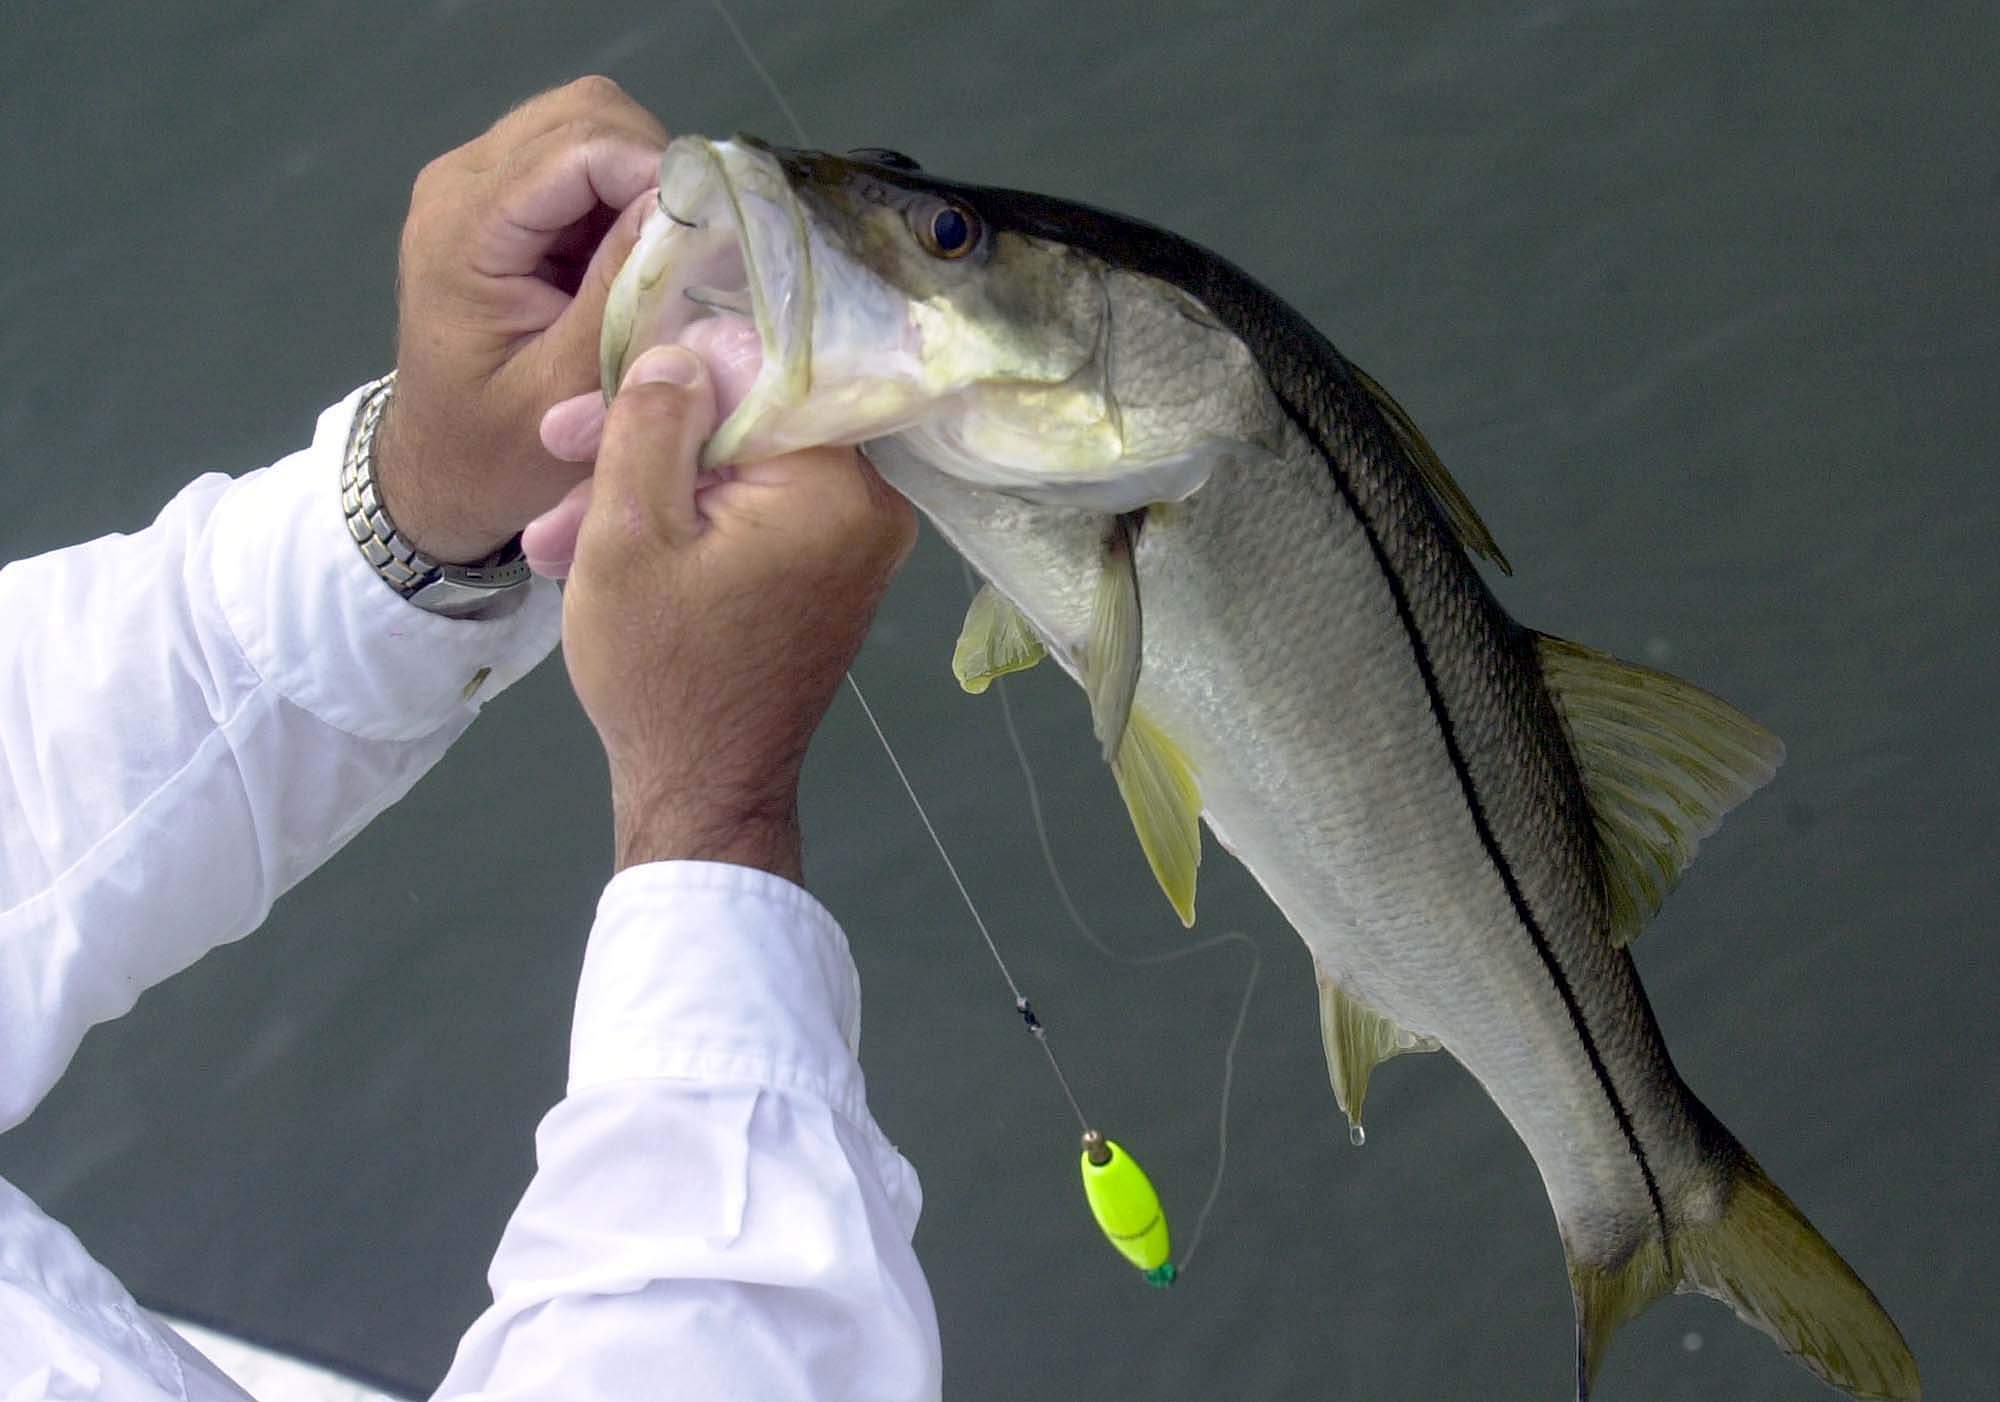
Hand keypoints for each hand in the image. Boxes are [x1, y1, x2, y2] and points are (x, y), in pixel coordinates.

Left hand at [374, 77, 666, 562]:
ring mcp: (479, 180)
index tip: (704, 238)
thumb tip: (683, 209)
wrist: (439, 469)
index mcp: (464, 227)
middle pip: (587, 111)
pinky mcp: (504, 194)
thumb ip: (620, 294)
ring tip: (660, 257)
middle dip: (652, 167)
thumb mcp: (567, 388)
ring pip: (591, 121)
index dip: (655, 174)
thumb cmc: (497, 450)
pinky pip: (582, 155)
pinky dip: (623, 192)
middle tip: (686, 249)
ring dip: (640, 178)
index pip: (581, 144)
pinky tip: (631, 257)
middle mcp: (461, 180)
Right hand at [562, 345, 916, 881]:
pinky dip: (680, 528)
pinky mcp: (824, 576)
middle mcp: (868, 509)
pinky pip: (750, 519)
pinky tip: (594, 549)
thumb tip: (681, 353)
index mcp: (838, 488)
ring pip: (735, 475)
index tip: (590, 400)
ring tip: (553, 531)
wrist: (700, 790)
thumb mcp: (630, 532)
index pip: (759, 374)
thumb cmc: (662, 671)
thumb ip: (653, 423)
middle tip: (554, 449)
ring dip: (642, 491)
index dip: (668, 374)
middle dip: (640, 441)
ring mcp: (851, 547)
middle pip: (744, 426)